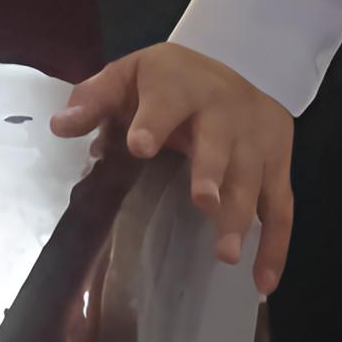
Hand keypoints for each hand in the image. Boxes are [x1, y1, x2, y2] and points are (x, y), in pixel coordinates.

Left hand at [50, 43, 293, 294]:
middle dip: (212, 171)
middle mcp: (224, 111)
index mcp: (181, 86)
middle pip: (219, 143)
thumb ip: (95, 99)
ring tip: (226, 253)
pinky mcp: (278, 164)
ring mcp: (256, 139)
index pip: (167, 102)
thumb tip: (60, 126)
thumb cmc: (171, 80)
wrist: (238, 60)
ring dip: (242, 215)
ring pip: (252, 178)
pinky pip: (281, 208)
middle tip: (204, 203)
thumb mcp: (130, 74)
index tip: (138, 145)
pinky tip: (262, 281)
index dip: (153, 123)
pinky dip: (276, 245)